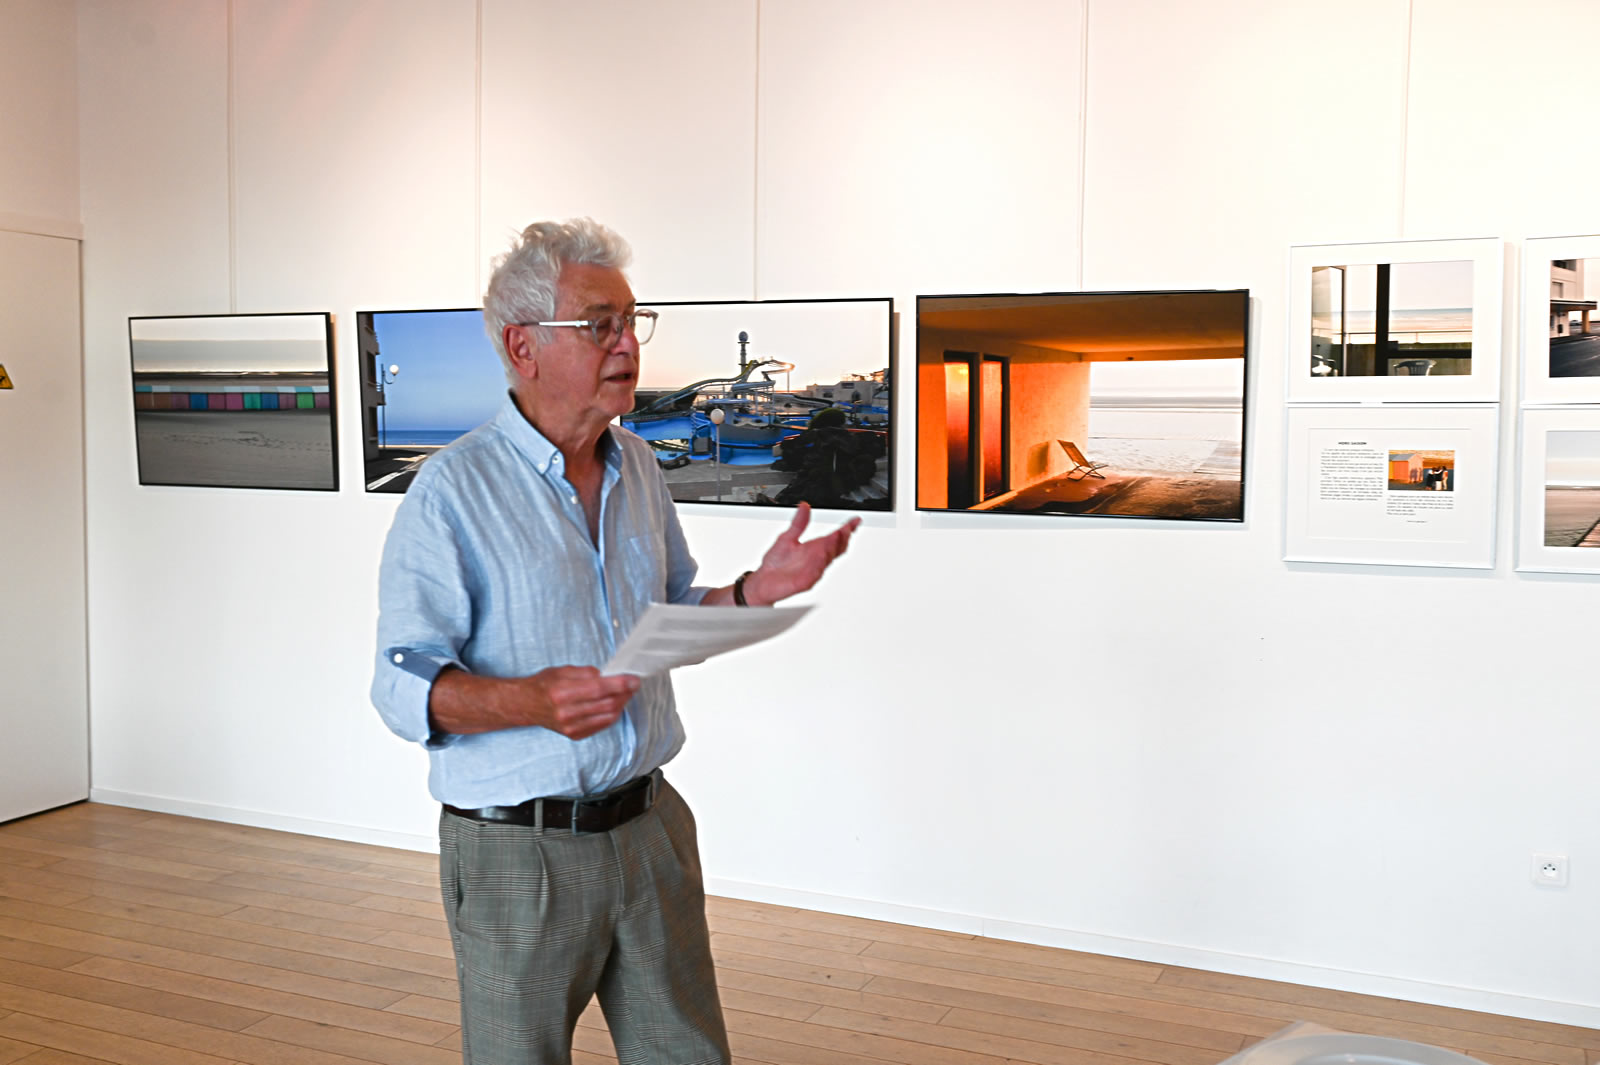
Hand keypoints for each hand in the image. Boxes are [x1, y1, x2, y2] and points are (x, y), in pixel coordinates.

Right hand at [428, 665, 638, 740]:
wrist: (524, 706)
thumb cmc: (543, 685)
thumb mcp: (561, 670)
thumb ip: (585, 673)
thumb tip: (607, 675)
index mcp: (561, 693)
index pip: (598, 688)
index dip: (620, 684)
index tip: (634, 679)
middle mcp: (566, 713)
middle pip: (606, 704)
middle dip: (624, 693)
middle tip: (634, 684)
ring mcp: (570, 727)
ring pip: (607, 716)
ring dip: (621, 704)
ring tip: (626, 693)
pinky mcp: (574, 735)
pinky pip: (601, 725)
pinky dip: (612, 715)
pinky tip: (615, 705)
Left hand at [744, 502, 861, 605]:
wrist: (763, 580)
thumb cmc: (776, 562)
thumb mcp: (786, 537)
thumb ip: (798, 523)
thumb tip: (804, 506)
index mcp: (815, 547)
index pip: (835, 537)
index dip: (847, 529)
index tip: (855, 520)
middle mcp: (817, 559)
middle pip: (836, 547)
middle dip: (842, 537)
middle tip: (846, 527)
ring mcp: (813, 570)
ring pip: (828, 558)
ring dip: (833, 547)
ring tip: (837, 536)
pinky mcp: (806, 581)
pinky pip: (816, 572)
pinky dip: (820, 563)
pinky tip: (822, 555)